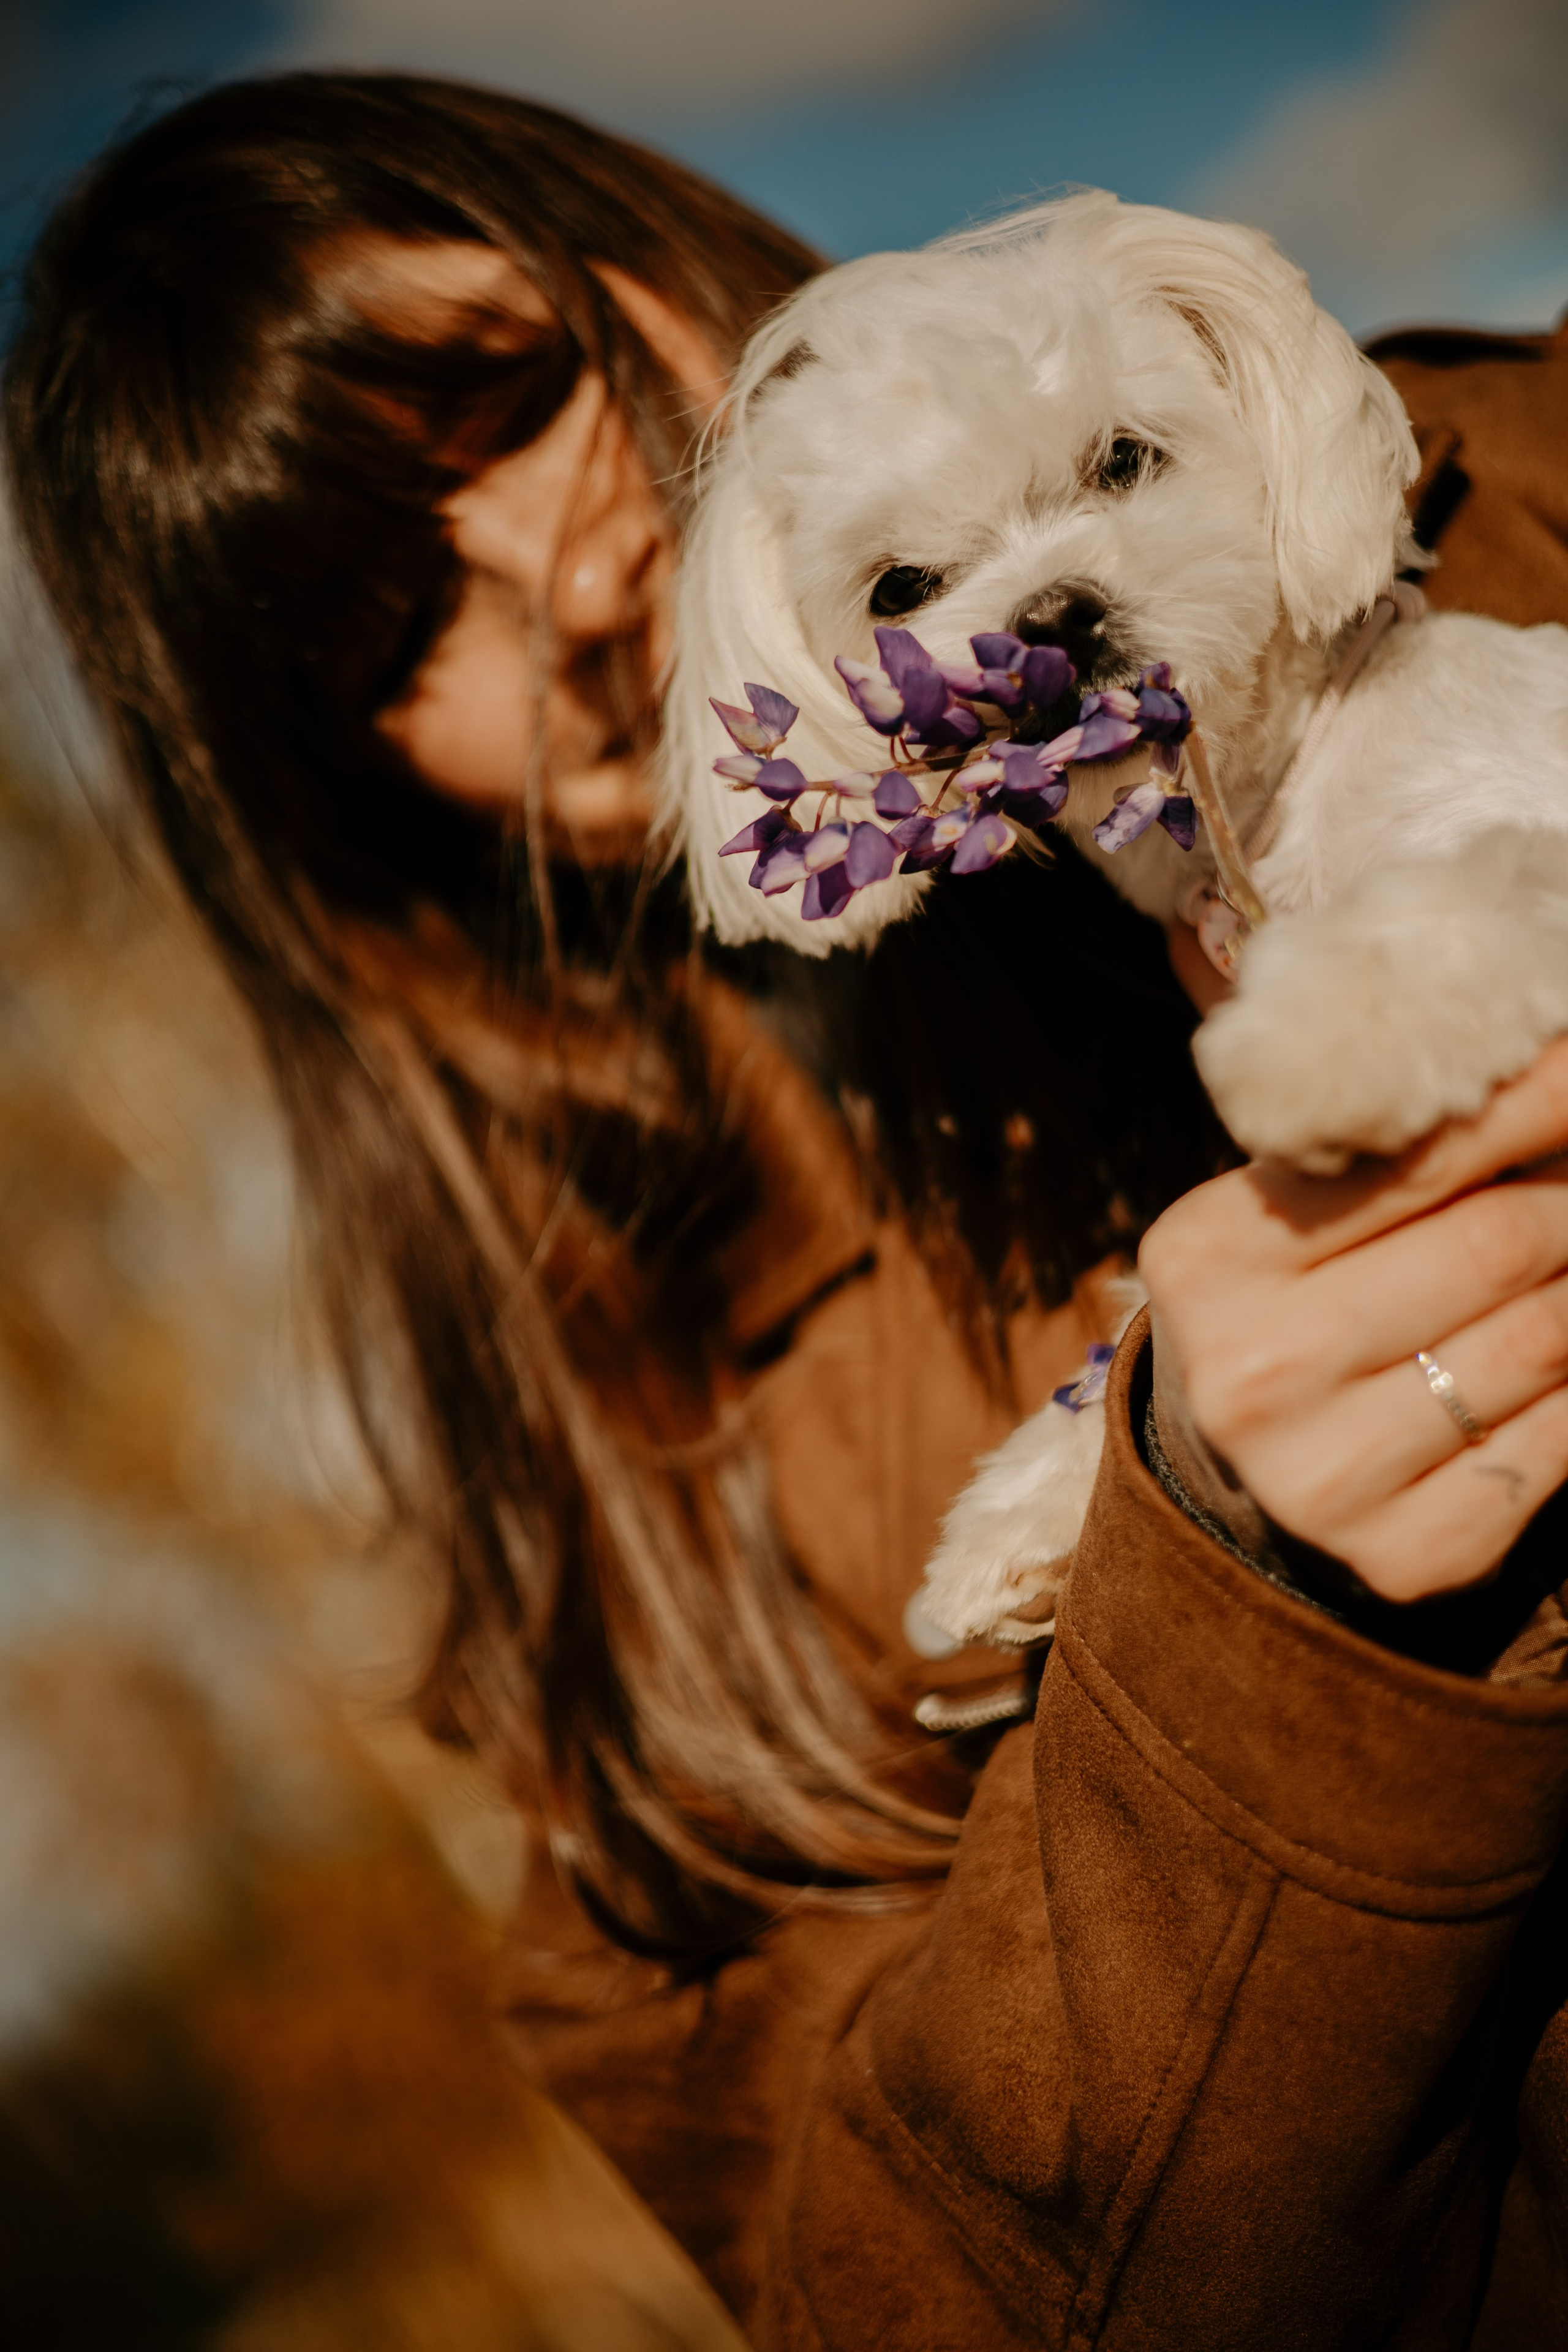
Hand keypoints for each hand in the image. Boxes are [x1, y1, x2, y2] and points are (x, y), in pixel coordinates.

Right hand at [1139, 1038, 1567, 1602]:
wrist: (1238, 1476)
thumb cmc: (1292, 1302)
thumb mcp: (1302, 1210)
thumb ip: (1397, 1149)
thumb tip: (1551, 1069)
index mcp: (1208, 1259)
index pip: (1417, 1161)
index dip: (1533, 1107)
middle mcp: (1251, 1372)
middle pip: (1495, 1246)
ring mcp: (1323, 1475)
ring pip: (1542, 1342)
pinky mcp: (1404, 1553)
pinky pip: (1558, 1444)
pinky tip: (1561, 1354)